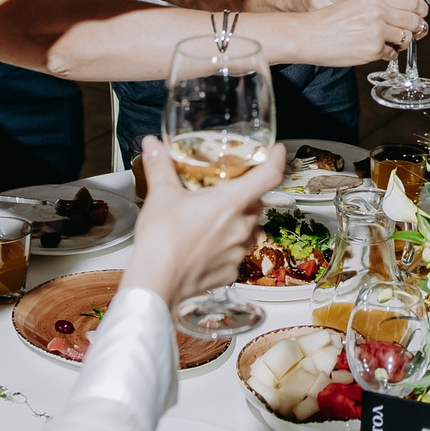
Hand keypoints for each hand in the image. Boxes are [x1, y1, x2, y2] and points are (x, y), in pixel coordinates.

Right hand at [119, 138, 285, 308]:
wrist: (155, 284)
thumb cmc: (162, 242)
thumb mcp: (160, 196)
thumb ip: (160, 166)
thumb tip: (153, 146)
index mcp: (231, 203)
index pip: (269, 176)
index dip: (276, 159)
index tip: (275, 151)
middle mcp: (241, 228)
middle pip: (256, 203)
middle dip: (245, 194)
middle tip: (227, 187)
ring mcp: (237, 252)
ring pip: (248, 229)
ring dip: (236, 221)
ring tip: (212, 217)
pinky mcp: (229, 272)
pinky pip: (235, 254)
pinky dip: (225, 247)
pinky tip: (205, 245)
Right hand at [291, 0, 426, 66]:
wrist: (308, 34)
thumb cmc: (330, 16)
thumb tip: (406, 3)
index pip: (412, 0)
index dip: (420, 8)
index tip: (420, 12)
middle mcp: (378, 12)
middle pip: (415, 20)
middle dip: (415, 26)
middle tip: (411, 28)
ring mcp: (377, 32)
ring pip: (406, 37)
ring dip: (402, 39)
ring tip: (390, 37)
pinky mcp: (372, 50)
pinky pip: (393, 52)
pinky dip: (389, 51)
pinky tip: (377, 46)